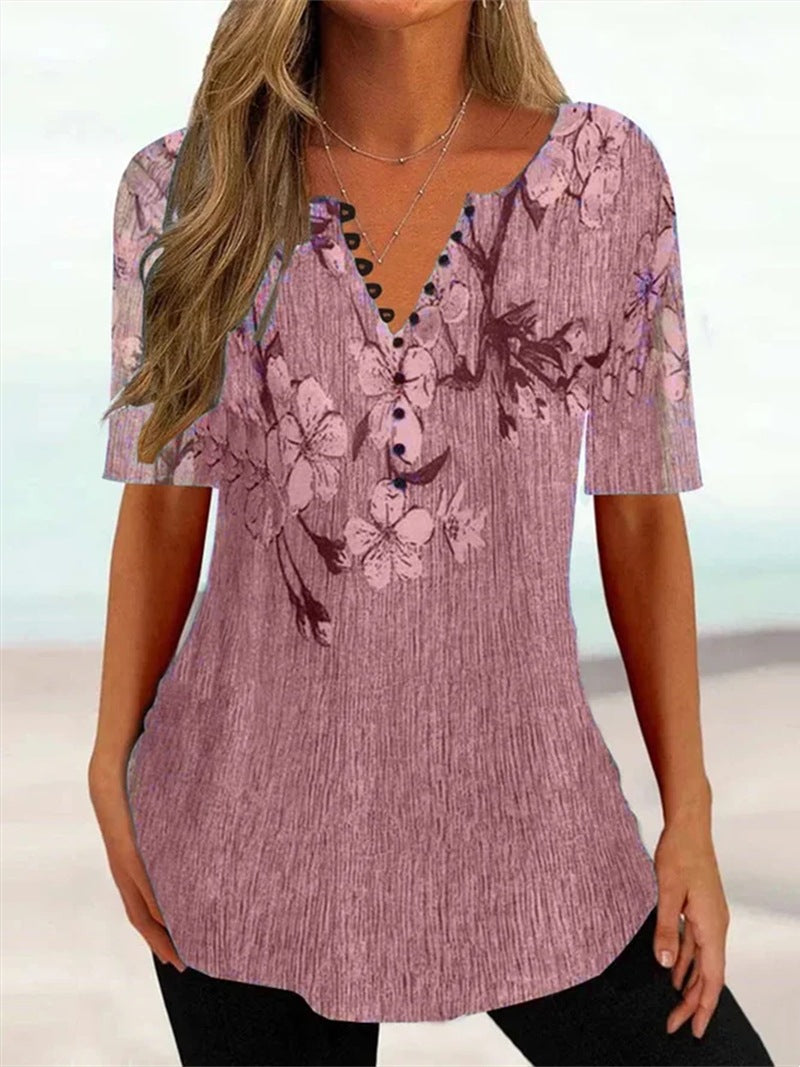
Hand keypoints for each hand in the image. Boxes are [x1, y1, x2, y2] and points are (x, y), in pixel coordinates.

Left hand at [88, 758, 185, 971]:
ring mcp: (125, 862)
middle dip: (160, 943)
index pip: (143, 906)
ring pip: (141, 910)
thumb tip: (198, 837)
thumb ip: (172, 833)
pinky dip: (157, 908)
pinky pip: (144, 886)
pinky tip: (171, 922)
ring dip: (159, 935)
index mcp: (130, 862)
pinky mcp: (128, 851)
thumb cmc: (137, 783)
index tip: (176, 947)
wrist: (111, 767)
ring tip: (177, 954)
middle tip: (180, 964)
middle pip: (140, 917)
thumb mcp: (158, 817)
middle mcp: (124, 870)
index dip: (158, 930)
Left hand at [652, 816, 729, 1038]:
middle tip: (675, 1025)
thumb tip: (665, 964)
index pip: (713, 976)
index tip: (693, 1028)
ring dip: (690, 984)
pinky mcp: (700, 910)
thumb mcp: (667, 891)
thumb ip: (666, 928)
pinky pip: (695, 945)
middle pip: (709, 974)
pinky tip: (674, 973)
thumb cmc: (679, 853)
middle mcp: (715, 925)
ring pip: (702, 961)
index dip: (704, 1005)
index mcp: (712, 925)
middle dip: (693, 1002)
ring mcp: (709, 918)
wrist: (689, 826)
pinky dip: (686, 962)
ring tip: (675, 1007)